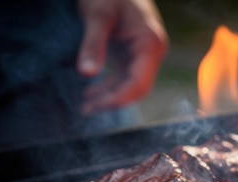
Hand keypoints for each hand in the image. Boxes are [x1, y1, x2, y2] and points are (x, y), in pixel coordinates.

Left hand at [77, 0, 167, 114]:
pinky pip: (125, 75)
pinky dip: (110, 85)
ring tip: (85, 105)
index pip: (139, 83)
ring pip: (130, 84)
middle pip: (137, 88)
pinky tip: (92, 90)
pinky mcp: (134, 51)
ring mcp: (144, 53)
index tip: (96, 106)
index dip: (119, 99)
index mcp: (150, 45)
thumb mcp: (98, 15)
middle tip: (86, 110)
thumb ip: (93, 44)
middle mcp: (152, 52)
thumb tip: (86, 74)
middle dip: (113, 101)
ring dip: (109, 95)